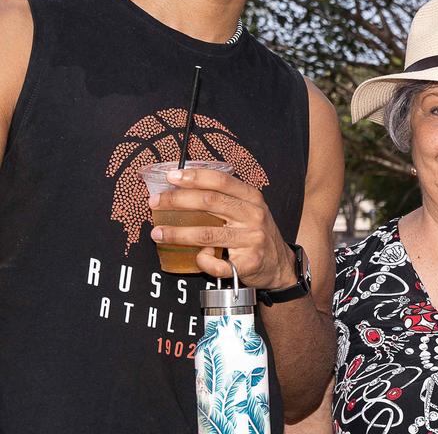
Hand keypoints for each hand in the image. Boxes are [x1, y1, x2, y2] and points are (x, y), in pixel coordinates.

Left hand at [149, 166, 295, 289]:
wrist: (279, 265)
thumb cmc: (255, 234)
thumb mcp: (248, 210)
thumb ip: (224, 199)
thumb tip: (183, 188)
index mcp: (252, 198)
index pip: (221, 181)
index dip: (194, 177)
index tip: (171, 176)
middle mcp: (254, 216)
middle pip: (210, 202)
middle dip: (177, 200)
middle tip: (155, 202)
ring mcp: (252, 239)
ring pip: (206, 234)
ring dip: (176, 233)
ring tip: (157, 233)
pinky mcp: (247, 263)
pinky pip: (215, 263)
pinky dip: (202, 261)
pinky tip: (198, 258)